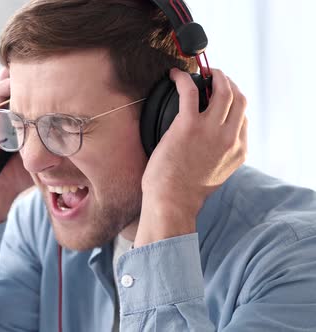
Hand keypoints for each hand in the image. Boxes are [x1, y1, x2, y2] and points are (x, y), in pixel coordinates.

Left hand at [135, 68, 247, 246]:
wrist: (171, 202)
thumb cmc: (184, 192)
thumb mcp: (215, 176)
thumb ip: (220, 158)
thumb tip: (213, 146)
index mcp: (238, 151)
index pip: (243, 117)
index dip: (234, 101)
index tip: (221, 95)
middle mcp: (230, 138)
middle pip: (239, 98)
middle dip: (229, 83)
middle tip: (215, 76)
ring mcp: (211, 130)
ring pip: (223, 89)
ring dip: (214, 75)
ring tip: (202, 71)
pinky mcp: (189, 125)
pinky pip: (190, 91)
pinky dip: (183, 79)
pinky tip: (175, 76)